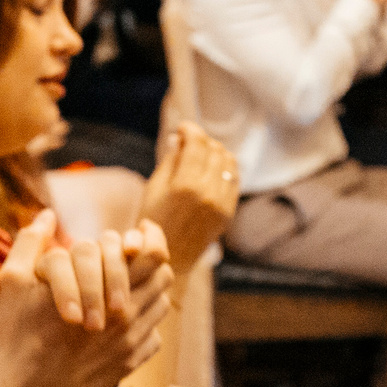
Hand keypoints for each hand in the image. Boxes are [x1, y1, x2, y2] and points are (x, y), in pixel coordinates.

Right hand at [0, 211, 173, 386]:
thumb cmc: (16, 337)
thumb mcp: (13, 283)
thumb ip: (30, 243)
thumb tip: (46, 216)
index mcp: (104, 289)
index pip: (151, 255)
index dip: (150, 238)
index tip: (139, 234)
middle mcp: (126, 316)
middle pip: (162, 277)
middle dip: (151, 262)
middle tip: (134, 257)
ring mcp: (131, 343)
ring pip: (160, 306)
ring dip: (150, 292)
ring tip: (129, 286)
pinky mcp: (129, 364)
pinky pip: (154, 338)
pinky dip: (146, 325)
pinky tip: (125, 321)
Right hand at [138, 124, 237, 276]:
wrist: (169, 259)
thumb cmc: (153, 223)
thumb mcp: (154, 188)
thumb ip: (170, 161)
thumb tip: (181, 139)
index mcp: (185, 185)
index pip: (197, 143)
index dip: (191, 129)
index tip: (183, 128)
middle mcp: (207, 193)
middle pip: (215, 150)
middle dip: (202, 140)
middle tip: (190, 141)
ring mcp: (221, 204)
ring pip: (228, 162)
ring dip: (216, 152)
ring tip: (202, 155)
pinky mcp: (228, 212)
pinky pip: (234, 179)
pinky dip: (225, 169)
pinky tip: (212, 170)